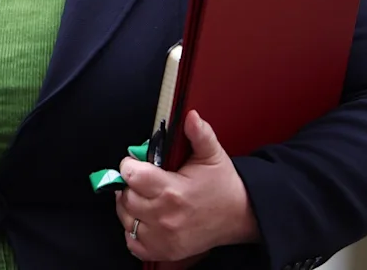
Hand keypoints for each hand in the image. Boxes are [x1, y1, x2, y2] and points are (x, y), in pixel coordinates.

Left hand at [115, 110, 260, 261]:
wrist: (240, 217)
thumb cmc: (223, 185)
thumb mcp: (212, 154)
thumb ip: (199, 133)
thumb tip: (190, 116)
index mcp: (173, 191)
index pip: (132, 175)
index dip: (130, 165)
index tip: (137, 163)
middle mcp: (165, 217)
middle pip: (126, 197)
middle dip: (130, 185)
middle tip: (143, 179)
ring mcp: (164, 238)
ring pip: (126, 219)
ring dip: (130, 206)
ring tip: (144, 196)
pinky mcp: (165, 251)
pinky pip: (133, 243)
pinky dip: (134, 231)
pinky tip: (146, 218)